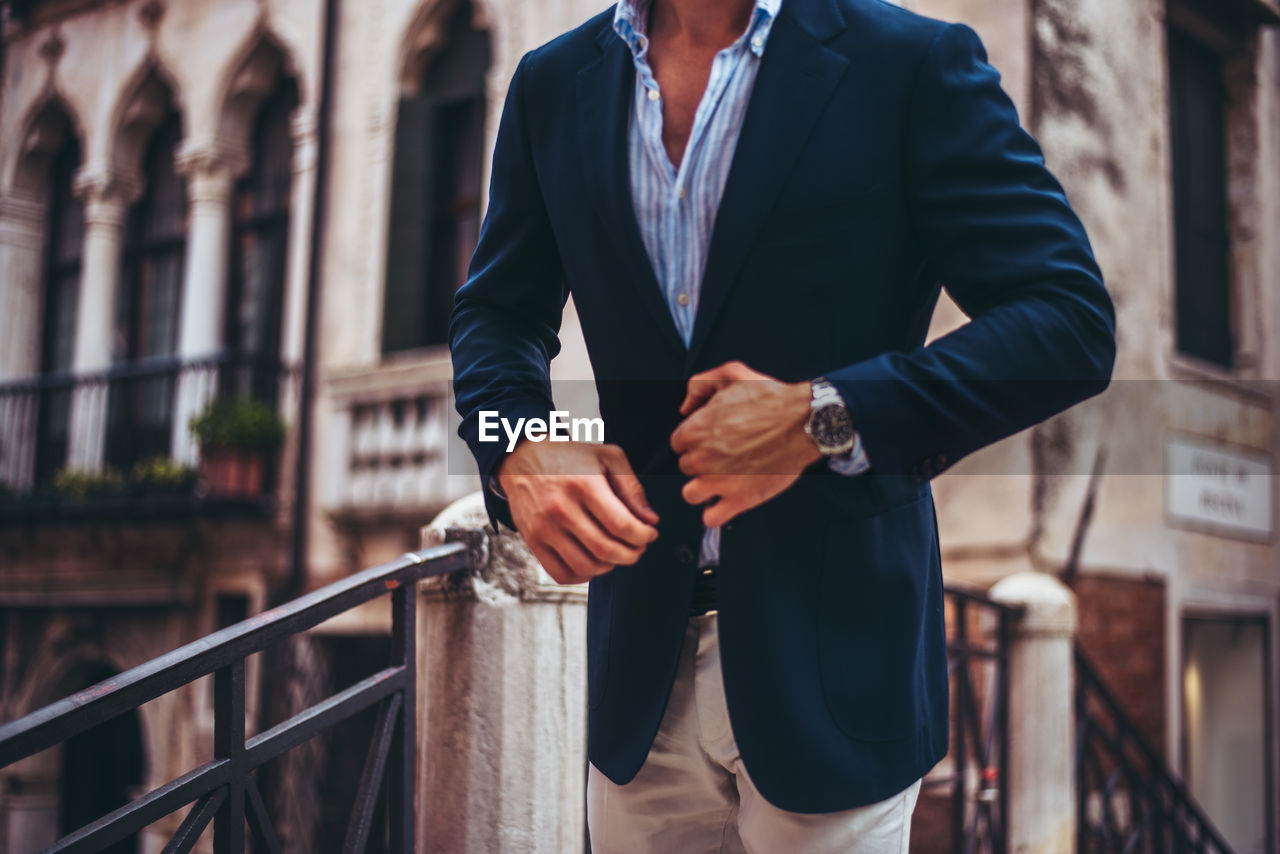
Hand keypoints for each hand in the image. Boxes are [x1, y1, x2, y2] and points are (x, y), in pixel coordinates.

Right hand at [497, 441, 659, 584]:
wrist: (523, 458)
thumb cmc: (571, 457)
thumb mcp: (607, 457)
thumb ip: (632, 487)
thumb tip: (650, 521)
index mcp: (583, 484)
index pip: (621, 524)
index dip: (643, 536)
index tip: (650, 533)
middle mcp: (560, 508)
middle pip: (605, 549)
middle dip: (631, 554)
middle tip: (638, 548)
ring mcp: (543, 527)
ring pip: (585, 566)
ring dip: (609, 566)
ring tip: (617, 553)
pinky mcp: (532, 541)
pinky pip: (561, 574)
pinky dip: (582, 576)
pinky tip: (593, 562)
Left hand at [670, 361, 821, 526]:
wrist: (805, 421)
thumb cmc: (771, 397)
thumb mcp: (732, 373)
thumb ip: (699, 384)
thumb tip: (685, 408)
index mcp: (696, 430)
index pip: (678, 443)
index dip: (696, 440)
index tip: (712, 439)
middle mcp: (703, 458)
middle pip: (686, 467)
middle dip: (702, 461)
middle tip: (725, 455)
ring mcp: (720, 482)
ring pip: (692, 493)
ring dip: (704, 487)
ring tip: (723, 479)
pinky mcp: (740, 500)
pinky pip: (711, 518)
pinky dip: (716, 512)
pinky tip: (727, 500)